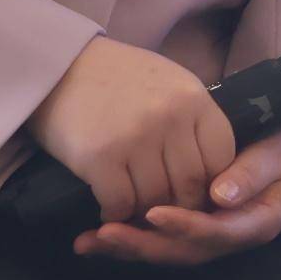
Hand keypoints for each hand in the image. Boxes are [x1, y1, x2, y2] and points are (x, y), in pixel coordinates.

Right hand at [24, 36, 236, 227]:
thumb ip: (192, 120)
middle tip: (164, 212)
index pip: (222, 157)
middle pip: (190, 183)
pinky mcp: (100, 157)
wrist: (58, 65)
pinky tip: (110, 209)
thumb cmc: (117, 77)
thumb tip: (213, 169)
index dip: (211, 183)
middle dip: (180, 206)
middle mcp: (171, 118)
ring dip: (145, 212)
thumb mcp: (169, 84)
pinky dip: (116, 214)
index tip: (195, 193)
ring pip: (156, 198)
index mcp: (194, 99)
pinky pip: (120, 203)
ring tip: (135, 211)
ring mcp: (136, 138)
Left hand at [79, 126, 280, 268]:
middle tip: (105, 234)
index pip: (217, 232)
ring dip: (128, 249)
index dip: (186, 226)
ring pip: (167, 251)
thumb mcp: (280, 154)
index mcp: (256, 223)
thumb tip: (221, 196)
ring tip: (89, 242)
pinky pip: (160, 240)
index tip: (154, 212)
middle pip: (184, 251)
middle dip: (143, 245)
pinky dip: (128, 240)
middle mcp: (229, 238)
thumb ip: (253, 173)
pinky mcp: (192, 229)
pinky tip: (94, 240)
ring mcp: (209, 237)